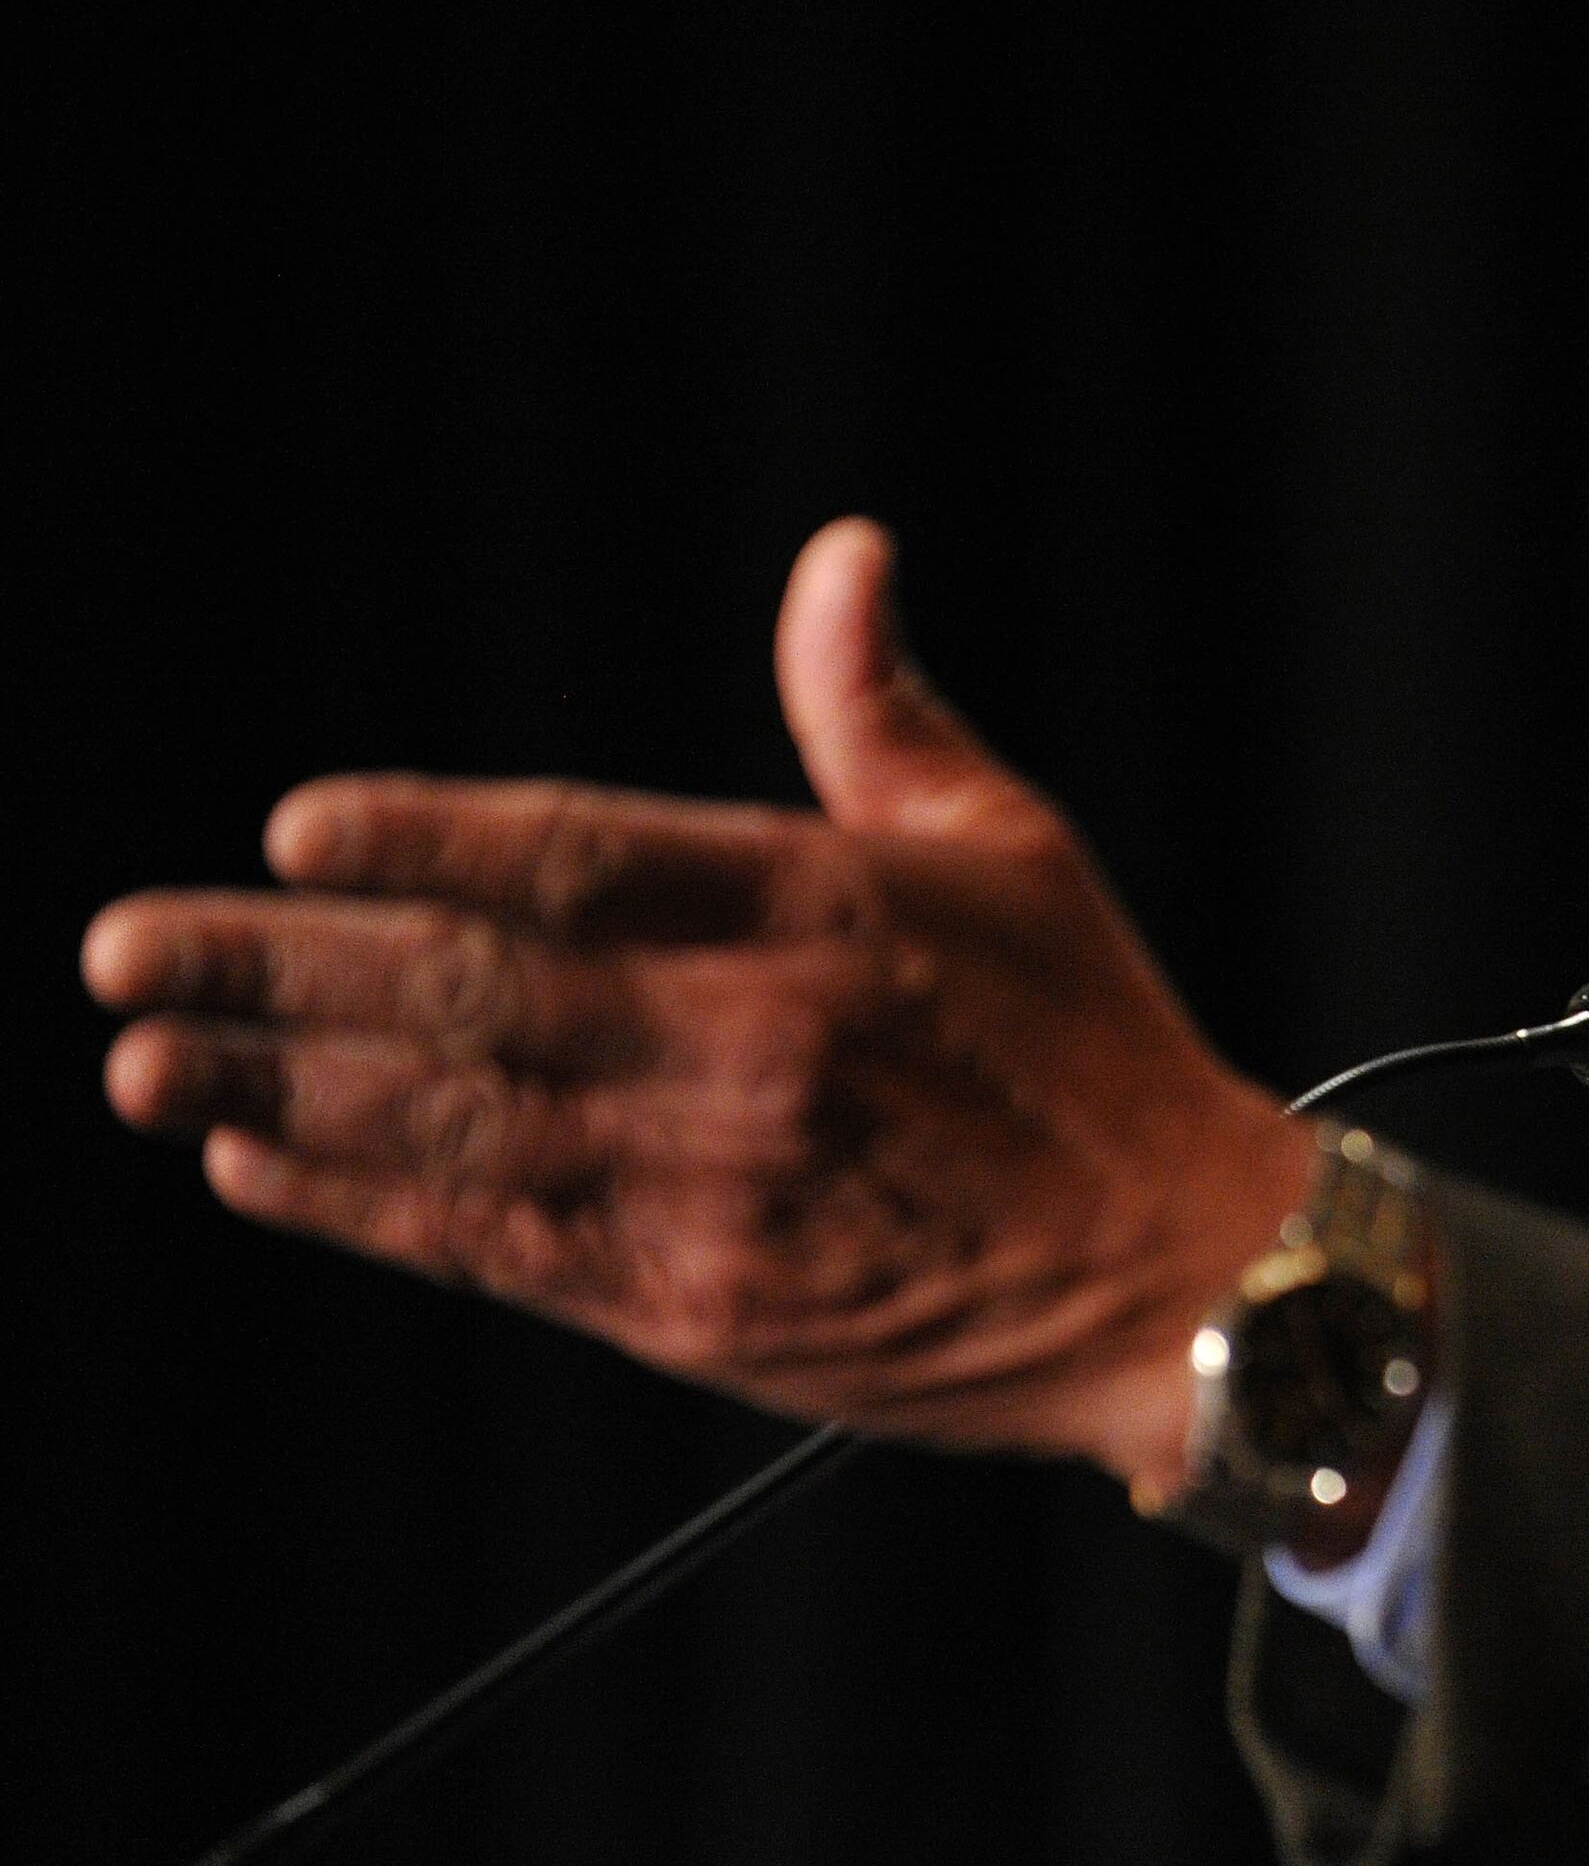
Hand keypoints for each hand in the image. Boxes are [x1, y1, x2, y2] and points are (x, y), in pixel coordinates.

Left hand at [82, 518, 1300, 1495]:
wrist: (1184, 1276)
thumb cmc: (1093, 1043)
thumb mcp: (1013, 844)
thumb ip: (880, 710)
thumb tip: (842, 557)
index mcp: (824, 909)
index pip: (581, 858)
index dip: (422, 843)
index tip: (293, 829)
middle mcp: (753, 1042)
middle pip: (471, 995)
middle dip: (278, 971)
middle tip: (128, 948)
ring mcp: (715, 1184)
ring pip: (451, 1126)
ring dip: (281, 1091)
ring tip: (144, 1058)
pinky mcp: (698, 1307)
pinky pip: (494, 1250)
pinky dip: (366, 1208)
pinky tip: (262, 1164)